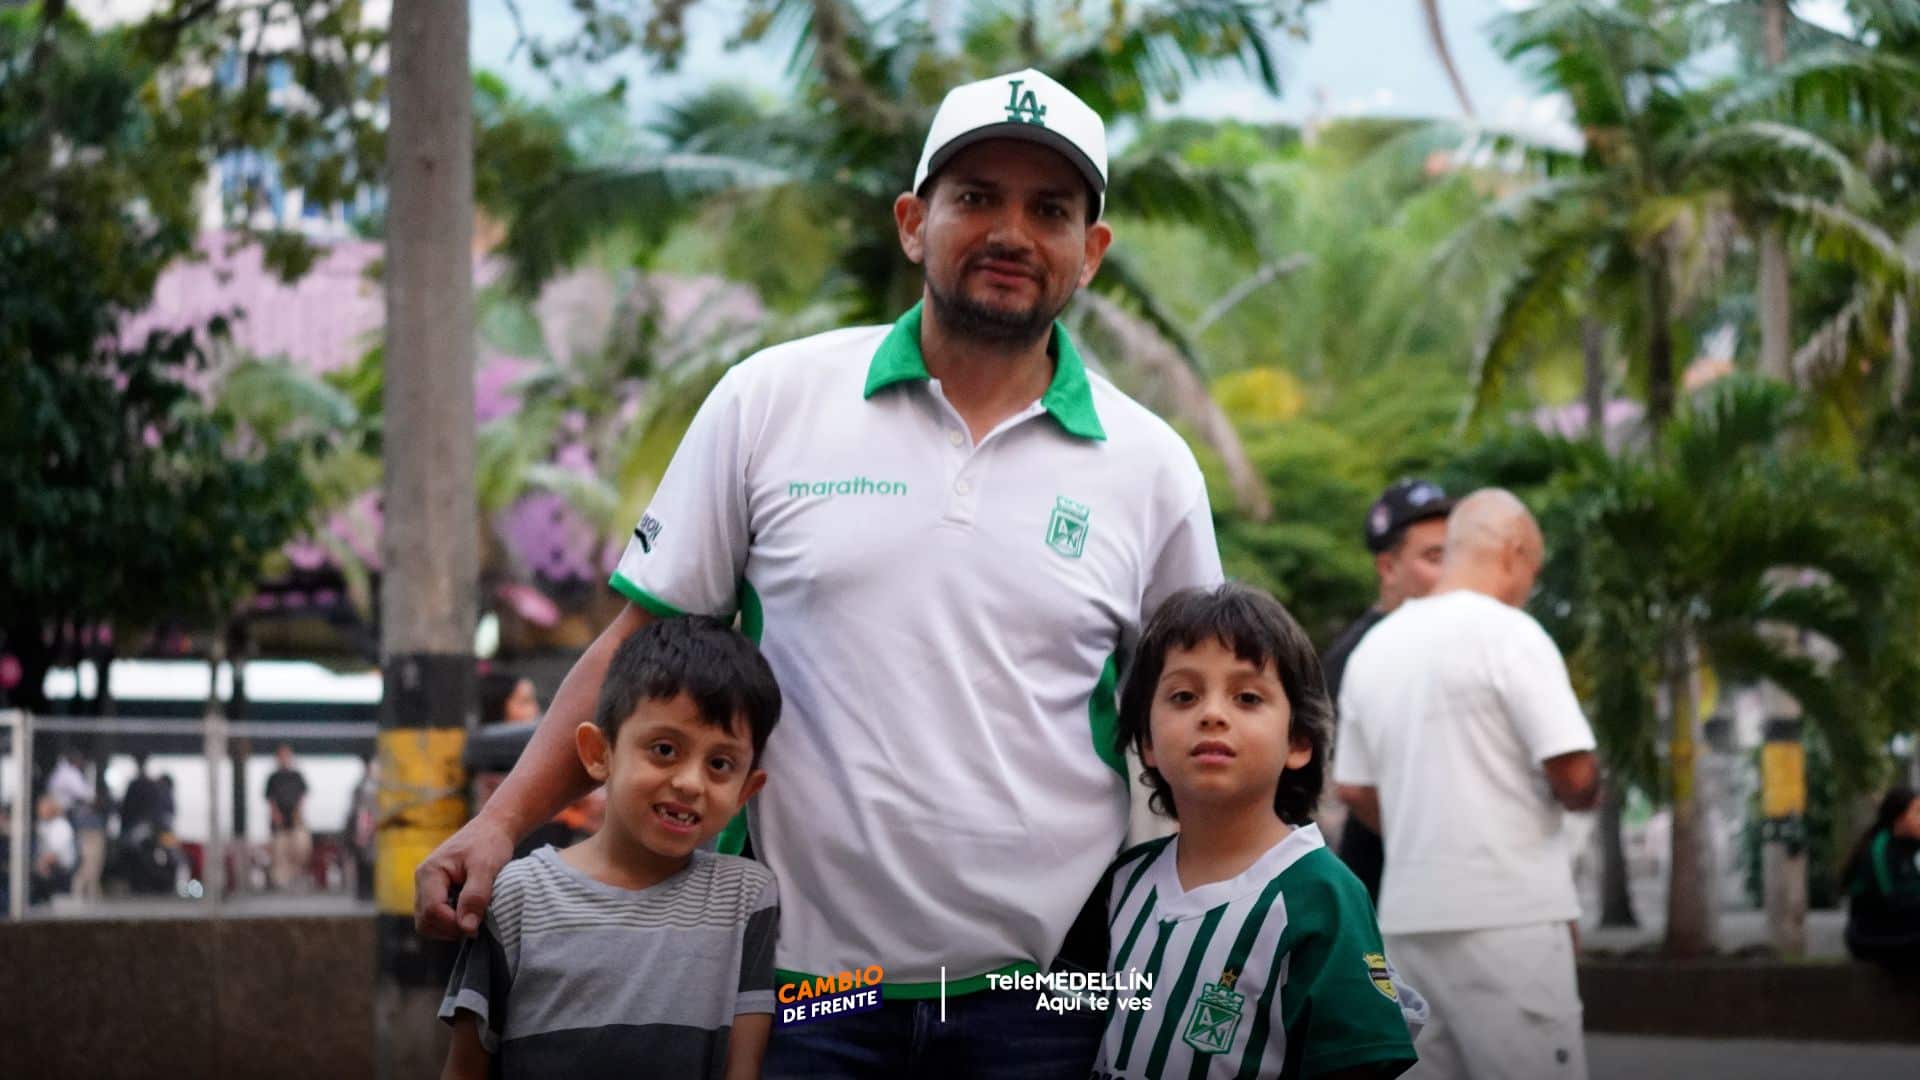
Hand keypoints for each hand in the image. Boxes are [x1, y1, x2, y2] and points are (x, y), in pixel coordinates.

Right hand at [415, 814, 513, 938]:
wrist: (492, 828)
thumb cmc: (489, 843)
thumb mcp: (486, 867)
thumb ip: (475, 896)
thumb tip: (467, 928)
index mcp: (429, 872)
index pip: (432, 911)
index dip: (453, 924)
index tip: (477, 925)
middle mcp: (422, 881)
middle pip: (424, 921)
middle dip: (449, 928)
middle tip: (476, 923)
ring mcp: (426, 887)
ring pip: (427, 922)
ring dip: (449, 927)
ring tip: (473, 916)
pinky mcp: (434, 892)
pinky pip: (435, 917)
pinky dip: (451, 921)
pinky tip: (469, 912)